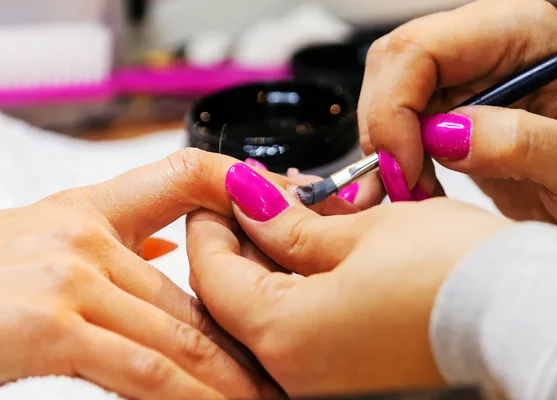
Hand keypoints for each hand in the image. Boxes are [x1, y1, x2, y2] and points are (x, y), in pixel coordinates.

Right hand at [0, 149, 354, 398]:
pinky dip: (192, 396)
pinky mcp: (50, 325)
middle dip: (256, 332)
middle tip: (300, 359)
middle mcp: (86, 235)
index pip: (187, 172)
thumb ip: (116, 246)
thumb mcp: (47, 245)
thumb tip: (173, 253)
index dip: (249, 181)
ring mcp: (70, 277)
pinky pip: (144, 371)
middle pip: (201, 291)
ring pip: (184, 335)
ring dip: (238, 376)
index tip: (299, 203)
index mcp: (91, 209)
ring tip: (276, 397)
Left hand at [187, 163, 510, 395]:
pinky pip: (306, 336)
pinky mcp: (355, 381)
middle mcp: (299, 376)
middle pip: (238, 300)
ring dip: (274, 265)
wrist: (529, 320)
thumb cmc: (459, 275)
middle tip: (259, 198)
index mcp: (288, 336)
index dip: (210, 225)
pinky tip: (321, 256)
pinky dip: (303, 293)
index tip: (217, 191)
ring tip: (295, 217)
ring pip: (272, 316)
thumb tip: (247, 201)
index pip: (214, 276)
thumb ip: (291, 225)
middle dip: (243, 242)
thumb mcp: (364, 232)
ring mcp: (328, 384)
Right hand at [359, 0, 556, 251]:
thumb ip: (520, 143)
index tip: (404, 166)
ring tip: (411, 192)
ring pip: (385, 94)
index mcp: (520, 33)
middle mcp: (483, 47)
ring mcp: (462, 77)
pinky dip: (392, 161)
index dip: (395, 106)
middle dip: (383, 127)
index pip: (423, 47)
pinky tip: (411, 188)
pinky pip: (397, 124)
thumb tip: (444, 135)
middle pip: (393, 64)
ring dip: (384, 148)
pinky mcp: (448, 109)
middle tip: (400, 183)